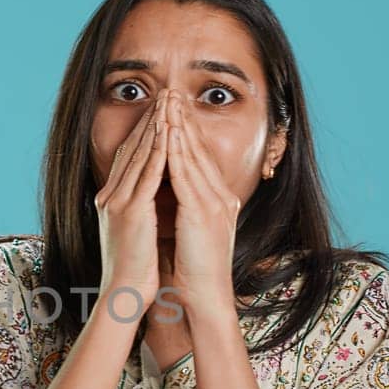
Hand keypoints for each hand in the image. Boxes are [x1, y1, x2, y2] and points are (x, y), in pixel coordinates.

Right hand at [95, 89, 169, 322]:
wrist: (124, 296)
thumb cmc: (133, 272)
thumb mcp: (134, 233)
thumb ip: (140, 210)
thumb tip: (152, 198)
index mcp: (111, 200)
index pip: (129, 156)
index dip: (144, 130)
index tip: (160, 109)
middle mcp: (110, 196)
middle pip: (132, 147)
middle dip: (150, 118)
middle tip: (165, 92)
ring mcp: (118, 202)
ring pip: (139, 154)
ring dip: (156, 125)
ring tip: (169, 100)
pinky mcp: (131, 211)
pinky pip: (148, 173)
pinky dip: (159, 150)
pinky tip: (169, 131)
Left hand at [163, 92, 238, 314]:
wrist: (204, 299)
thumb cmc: (192, 271)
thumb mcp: (188, 231)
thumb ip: (182, 208)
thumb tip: (167, 192)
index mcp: (218, 201)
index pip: (200, 157)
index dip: (187, 130)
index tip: (173, 106)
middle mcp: (221, 197)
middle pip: (200, 149)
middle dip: (184, 118)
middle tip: (172, 90)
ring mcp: (215, 204)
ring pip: (194, 156)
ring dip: (180, 127)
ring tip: (168, 101)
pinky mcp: (203, 213)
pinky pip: (187, 176)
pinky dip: (177, 153)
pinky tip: (168, 134)